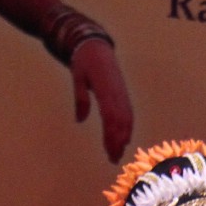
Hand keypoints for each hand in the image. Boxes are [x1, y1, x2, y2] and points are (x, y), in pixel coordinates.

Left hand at [71, 39, 133, 161]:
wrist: (97, 46)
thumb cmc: (84, 61)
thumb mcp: (77, 76)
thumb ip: (80, 98)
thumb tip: (79, 120)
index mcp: (105, 89)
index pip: (110, 117)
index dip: (111, 136)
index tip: (110, 151)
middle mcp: (117, 93)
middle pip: (121, 122)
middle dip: (118, 142)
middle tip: (114, 159)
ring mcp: (122, 93)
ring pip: (127, 119)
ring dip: (124, 137)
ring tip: (119, 153)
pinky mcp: (123, 94)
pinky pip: (128, 113)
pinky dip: (127, 128)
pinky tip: (124, 139)